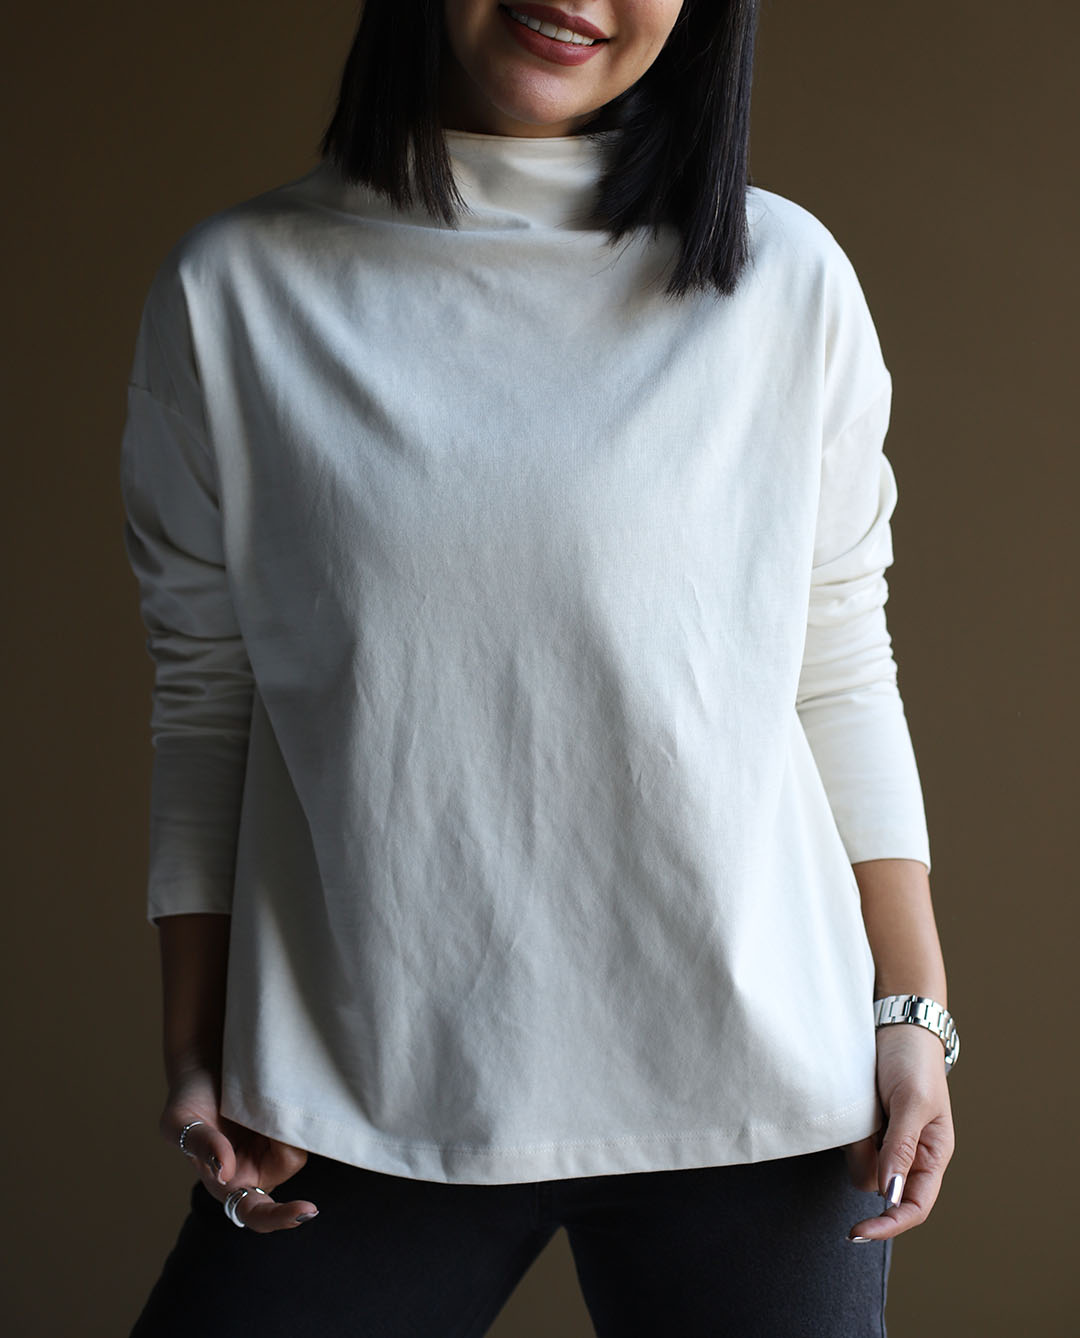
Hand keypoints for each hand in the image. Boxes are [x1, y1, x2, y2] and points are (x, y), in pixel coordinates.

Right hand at [161, 1067, 319, 1233]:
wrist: (207, 1066)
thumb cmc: (189, 1100)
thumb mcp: (180, 1122)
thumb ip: (200, 1145)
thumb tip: (225, 1173)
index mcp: (228, 1183)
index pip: (257, 1214)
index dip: (281, 1217)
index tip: (308, 1210)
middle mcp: (256, 1170)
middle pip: (288, 1164)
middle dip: (280, 1139)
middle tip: (252, 1107)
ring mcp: (274, 1148)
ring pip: (298, 1141)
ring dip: (284, 1119)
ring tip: (257, 1100)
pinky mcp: (287, 1127)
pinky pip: (302, 1122)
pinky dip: (291, 1108)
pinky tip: (273, 1094)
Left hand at [844, 1023, 954, 1240]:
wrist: (896, 1024)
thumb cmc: (914, 1062)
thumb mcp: (912, 1103)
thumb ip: (902, 1148)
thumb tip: (891, 1194)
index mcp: (934, 1155)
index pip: (915, 1206)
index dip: (890, 1224)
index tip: (859, 1231)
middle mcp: (910, 1154)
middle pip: (879, 1187)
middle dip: (865, 1163)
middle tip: (865, 1124)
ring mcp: (886, 1140)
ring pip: (860, 1166)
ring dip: (854, 1143)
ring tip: (863, 1107)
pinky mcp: (867, 1126)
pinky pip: (850, 1143)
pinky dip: (847, 1131)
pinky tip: (854, 1105)